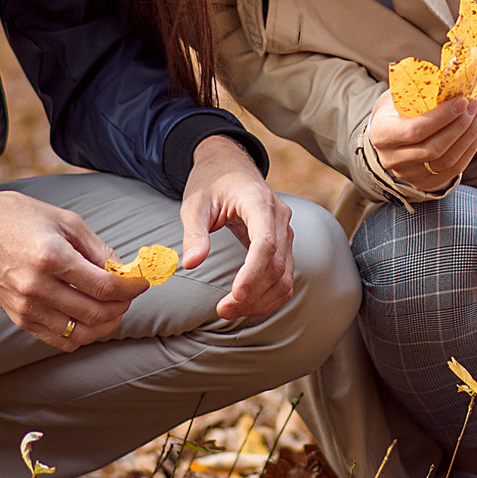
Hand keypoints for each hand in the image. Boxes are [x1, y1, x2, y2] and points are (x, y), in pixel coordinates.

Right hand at [0, 185, 139, 351]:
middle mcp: (37, 286)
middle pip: (95, 313)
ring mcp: (25, 307)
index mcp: (51, 257)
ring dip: (105, 324)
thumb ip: (99, 250)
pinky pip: (59, 340)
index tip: (142, 282)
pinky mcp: (18, 318)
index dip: (131, 288)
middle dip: (122, 306)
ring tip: (113, 308)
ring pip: (80, 333)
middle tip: (128, 294)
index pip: (104, 286)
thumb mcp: (66, 221)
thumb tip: (125, 272)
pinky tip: (89, 318)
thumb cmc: (20, 218)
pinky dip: (82, 335)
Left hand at [182, 137, 296, 321]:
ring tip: (230, 310)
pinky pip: (285, 276)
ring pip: (285, 276)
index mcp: (259, 203)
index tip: (235, 295)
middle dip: (253, 294)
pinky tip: (248, 305)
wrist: (229, 166)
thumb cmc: (211, 183)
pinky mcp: (283, 244)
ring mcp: (285, 231)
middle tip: (223, 310)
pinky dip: (270, 295)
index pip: (265, 243)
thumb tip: (190, 263)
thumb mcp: (195, 203)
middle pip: (277, 265)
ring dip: (261, 300)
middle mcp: (280, 218)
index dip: (253, 273)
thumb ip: (194, 233)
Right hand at [366, 88, 476, 192]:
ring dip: (468, 137)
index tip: (462, 100)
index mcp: (381, 134)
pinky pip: (453, 170)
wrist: (387, 134)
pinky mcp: (423, 183)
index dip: (442, 117)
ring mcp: (407, 174)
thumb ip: (420, 89)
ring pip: (446, 161)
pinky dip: (469, 150)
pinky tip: (476, 131)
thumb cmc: (395, 108)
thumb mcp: (399, 94)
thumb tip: (452, 73)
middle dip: (460, 126)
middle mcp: (391, 159)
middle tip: (475, 105)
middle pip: (433, 148)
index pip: (415, 130)